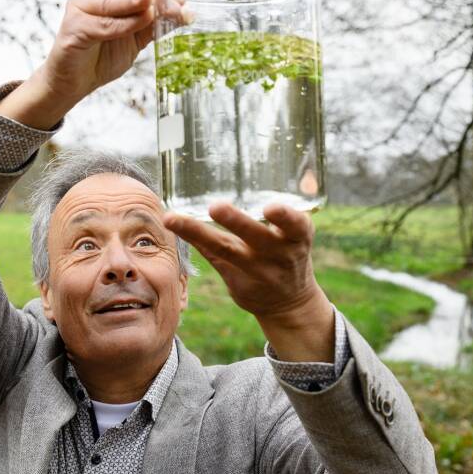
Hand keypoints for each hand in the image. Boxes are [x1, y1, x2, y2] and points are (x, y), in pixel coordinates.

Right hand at [39, 0, 189, 107]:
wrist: (75, 81)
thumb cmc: (102, 56)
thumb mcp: (137, 39)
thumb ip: (155, 25)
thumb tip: (185, 13)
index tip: (183, 0)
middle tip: (178, 6)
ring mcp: (80, 8)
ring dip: (141, 3)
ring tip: (163, 8)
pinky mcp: (73, 28)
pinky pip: (103, 24)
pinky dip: (126, 23)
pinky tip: (144, 22)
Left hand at [163, 202, 335, 361]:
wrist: (289, 302)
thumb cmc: (288, 253)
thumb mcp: (296, 235)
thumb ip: (282, 215)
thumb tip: (256, 171)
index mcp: (298, 237)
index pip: (296, 225)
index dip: (285, 217)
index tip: (271, 207)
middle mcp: (279, 255)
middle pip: (256, 237)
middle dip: (236, 221)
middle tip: (215, 206)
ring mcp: (256, 271)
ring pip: (225, 250)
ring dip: (199, 233)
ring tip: (174, 218)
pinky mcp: (237, 282)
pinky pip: (212, 257)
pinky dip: (194, 239)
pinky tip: (174, 224)